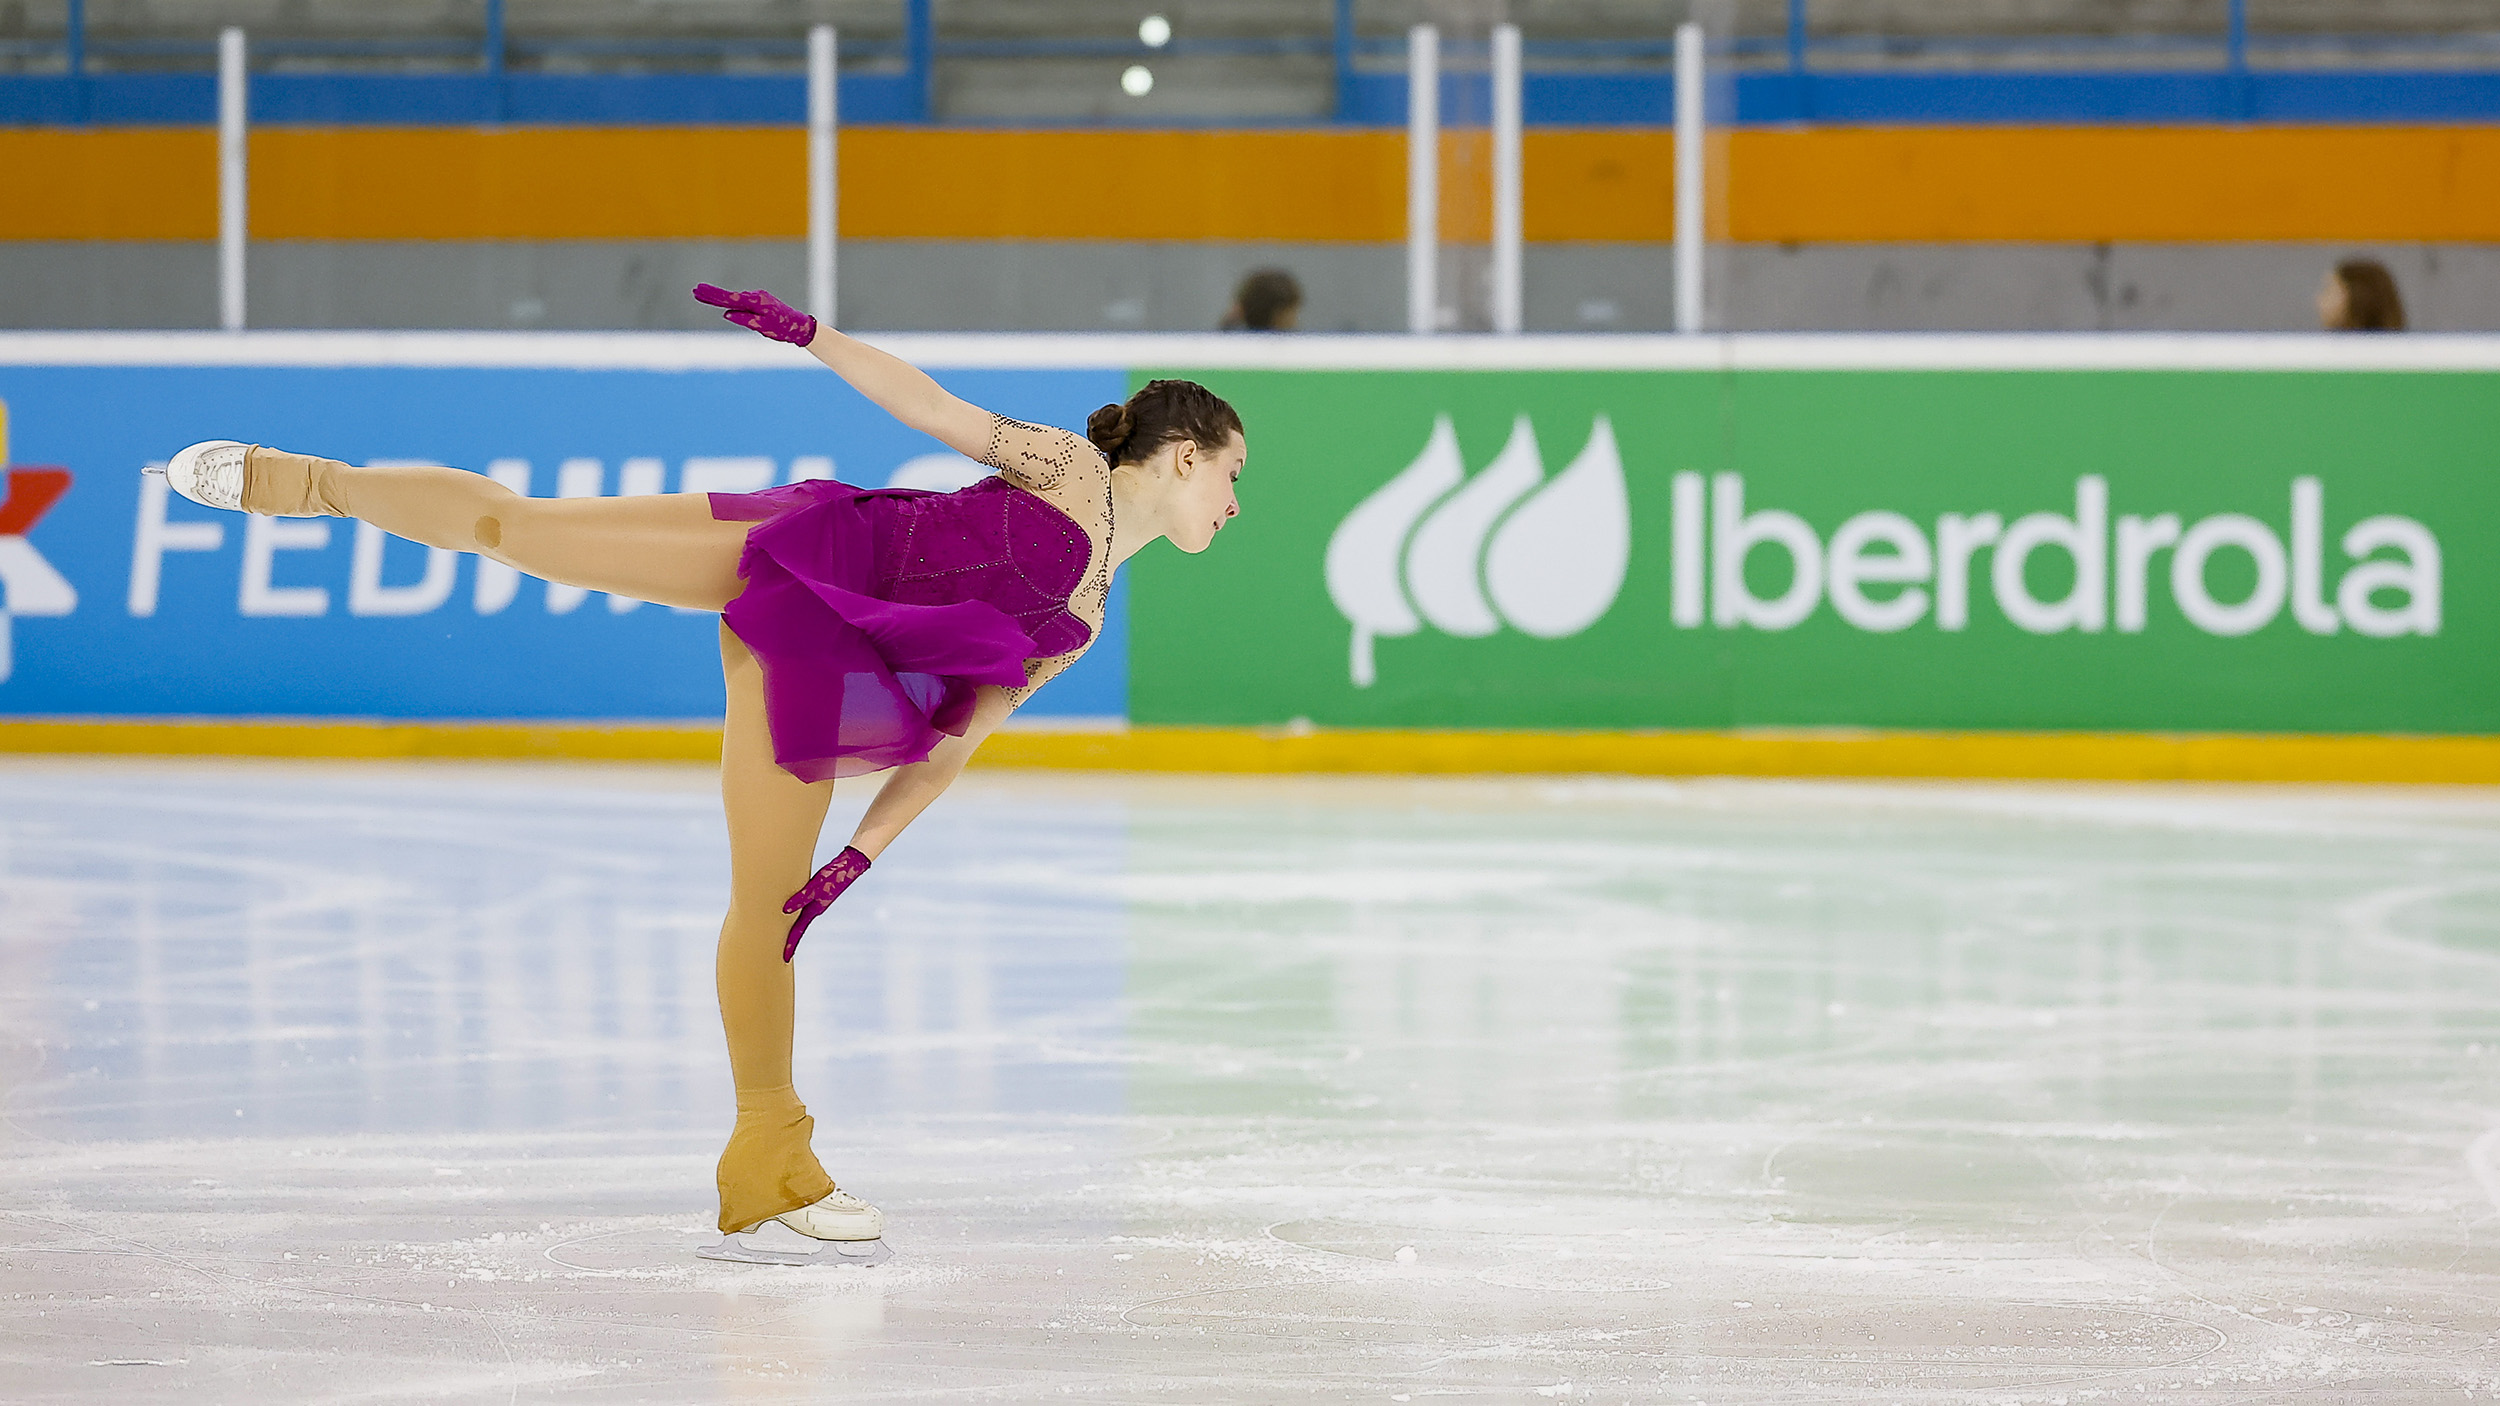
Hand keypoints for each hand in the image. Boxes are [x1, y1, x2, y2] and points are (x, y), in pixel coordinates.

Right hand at [693, 283, 818, 346]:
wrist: (799, 325)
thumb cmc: (783, 328)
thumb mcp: (763, 327)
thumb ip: (745, 319)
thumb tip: (727, 313)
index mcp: (755, 302)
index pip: (730, 299)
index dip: (713, 296)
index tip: (700, 291)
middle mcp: (755, 297)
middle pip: (729, 296)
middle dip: (711, 294)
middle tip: (695, 290)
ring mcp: (756, 298)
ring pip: (734, 298)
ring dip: (718, 296)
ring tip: (702, 294)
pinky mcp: (758, 301)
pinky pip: (740, 300)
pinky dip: (728, 299)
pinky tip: (720, 299)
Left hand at [781, 845, 870, 961]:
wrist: (850, 866)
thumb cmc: (834, 875)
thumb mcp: (816, 886)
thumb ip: (801, 897)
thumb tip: (785, 909)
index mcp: (815, 909)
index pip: (799, 930)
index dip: (791, 943)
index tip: (785, 958)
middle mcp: (816, 908)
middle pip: (799, 928)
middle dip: (791, 939)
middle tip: (782, 952)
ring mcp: (817, 902)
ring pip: (801, 918)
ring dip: (793, 927)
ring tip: (783, 935)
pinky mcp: (818, 894)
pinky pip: (803, 908)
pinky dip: (796, 913)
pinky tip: (791, 911)